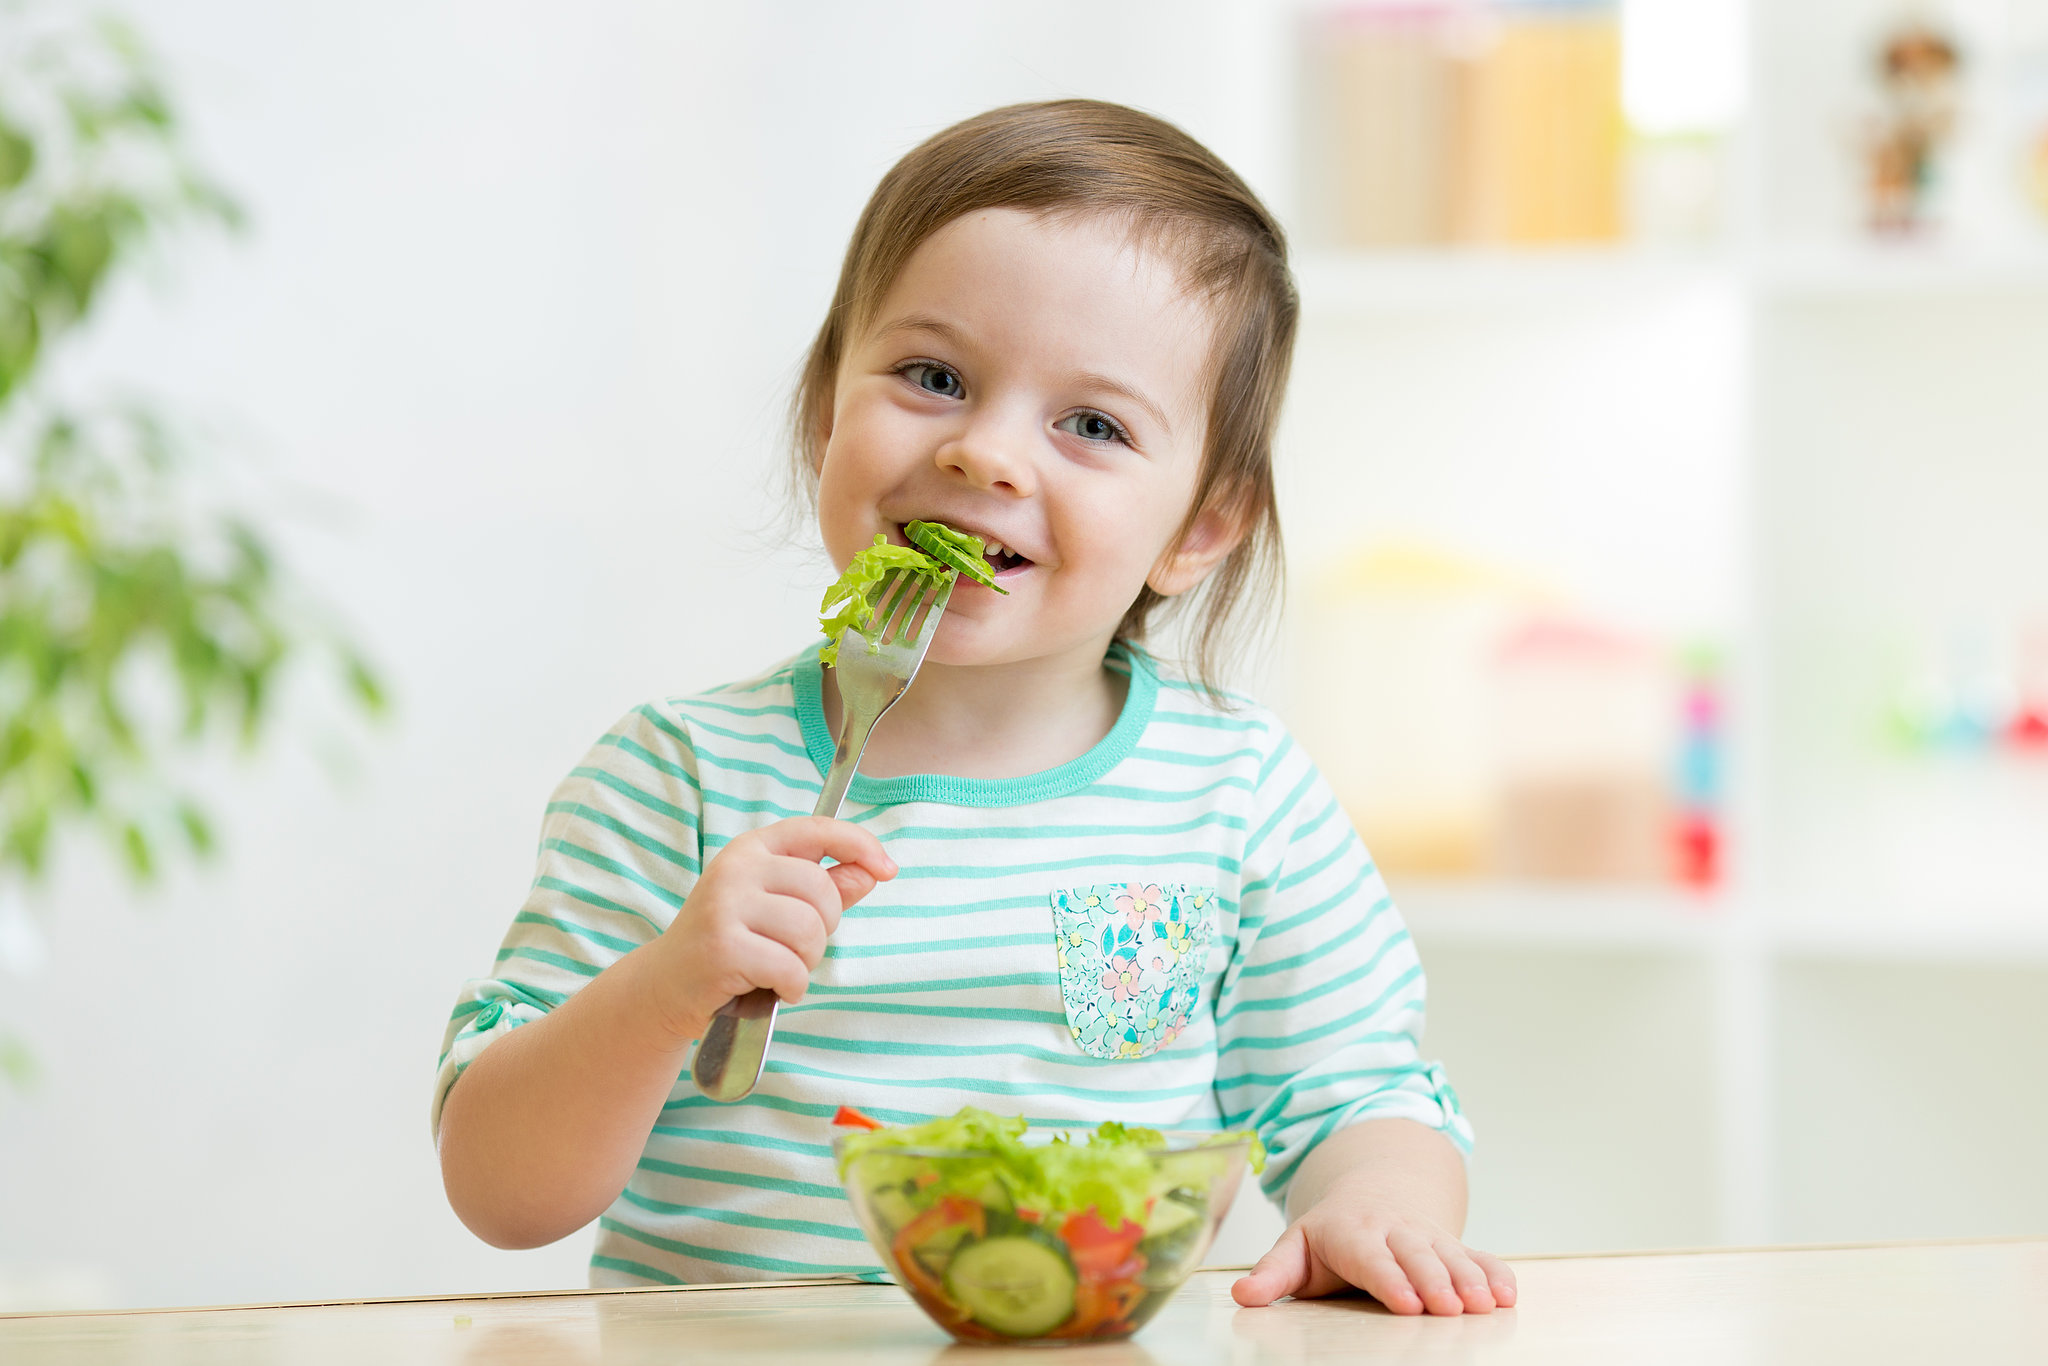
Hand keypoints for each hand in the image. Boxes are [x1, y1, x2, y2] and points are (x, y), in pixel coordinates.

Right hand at [642, 816, 896, 1041]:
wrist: (666, 987)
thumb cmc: (730, 943)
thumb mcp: (777, 908)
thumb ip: (826, 888)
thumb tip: (872, 870)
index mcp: (752, 849)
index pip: (817, 830)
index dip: (859, 844)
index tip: (888, 868)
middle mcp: (736, 869)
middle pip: (821, 890)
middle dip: (824, 929)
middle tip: (795, 949)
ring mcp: (724, 906)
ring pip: (809, 930)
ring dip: (806, 962)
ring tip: (779, 968)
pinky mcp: (722, 947)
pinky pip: (789, 967)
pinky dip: (792, 986)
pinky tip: (771, 988)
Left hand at [1232, 1200, 1515, 1315]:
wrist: (1370, 1194)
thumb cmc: (1329, 1235)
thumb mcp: (1296, 1248)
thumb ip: (1273, 1274)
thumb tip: (1242, 1294)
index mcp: (1352, 1233)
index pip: (1371, 1258)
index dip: (1390, 1279)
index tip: (1406, 1304)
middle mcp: (1394, 1231)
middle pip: (1417, 1256)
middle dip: (1435, 1281)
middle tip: (1450, 1309)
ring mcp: (1427, 1235)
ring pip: (1451, 1256)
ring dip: (1470, 1280)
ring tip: (1485, 1305)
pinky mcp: (1452, 1245)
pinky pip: (1478, 1256)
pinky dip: (1495, 1273)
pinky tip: (1508, 1295)